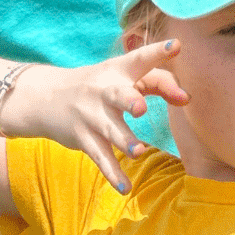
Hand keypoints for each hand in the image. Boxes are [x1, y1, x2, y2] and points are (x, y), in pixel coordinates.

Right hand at [2, 43, 188, 190]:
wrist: (46, 97)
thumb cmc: (99, 86)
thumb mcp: (122, 77)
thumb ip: (157, 83)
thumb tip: (187, 99)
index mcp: (117, 71)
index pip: (139, 59)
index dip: (157, 52)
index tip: (176, 46)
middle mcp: (104, 91)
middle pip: (118, 95)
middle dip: (129, 100)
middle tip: (140, 107)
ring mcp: (91, 116)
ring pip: (109, 130)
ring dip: (123, 141)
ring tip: (138, 152)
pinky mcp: (84, 138)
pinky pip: (100, 158)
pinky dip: (112, 174)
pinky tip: (126, 187)